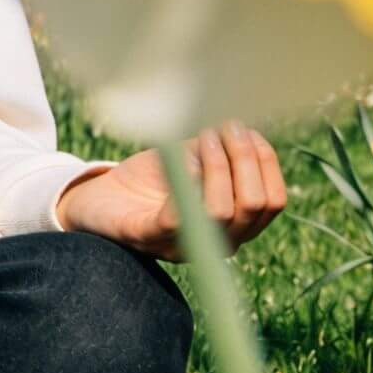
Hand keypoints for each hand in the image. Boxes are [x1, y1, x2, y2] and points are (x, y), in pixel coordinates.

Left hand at [54, 120, 286, 260]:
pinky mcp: (148, 238)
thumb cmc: (151, 177)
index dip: (265, 161)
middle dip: (244, 157)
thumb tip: (248, 131)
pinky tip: (182, 157)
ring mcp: (184, 245)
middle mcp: (217, 242)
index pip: (273, 201)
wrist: (98, 195)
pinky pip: (181, 216)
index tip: (244, 128)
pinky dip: (188, 180)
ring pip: (223, 211)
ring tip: (203, 135)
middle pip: (255, 205)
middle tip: (224, 127)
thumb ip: (222, 150)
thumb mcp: (194, 158)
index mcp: (235, 224)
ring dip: (217, 163)